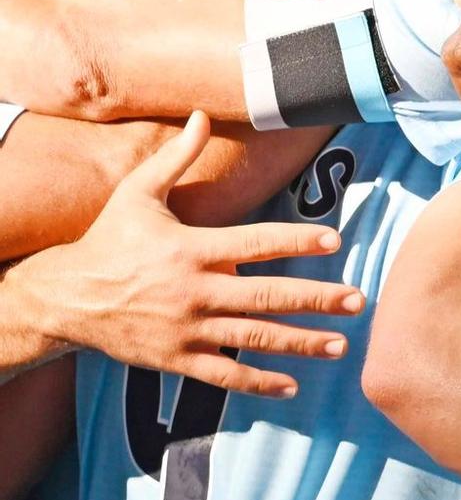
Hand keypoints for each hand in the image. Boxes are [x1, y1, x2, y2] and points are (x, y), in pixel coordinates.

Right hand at [11, 112, 362, 397]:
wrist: (63, 298)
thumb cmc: (109, 239)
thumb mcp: (138, 193)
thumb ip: (176, 156)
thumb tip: (202, 113)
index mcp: (192, 249)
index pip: (256, 243)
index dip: (296, 240)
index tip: (335, 240)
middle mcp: (194, 291)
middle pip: (265, 295)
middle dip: (315, 299)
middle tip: (357, 301)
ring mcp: (186, 329)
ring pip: (253, 337)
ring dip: (300, 344)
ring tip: (340, 345)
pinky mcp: (176, 359)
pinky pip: (222, 374)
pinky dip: (257, 383)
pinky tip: (291, 386)